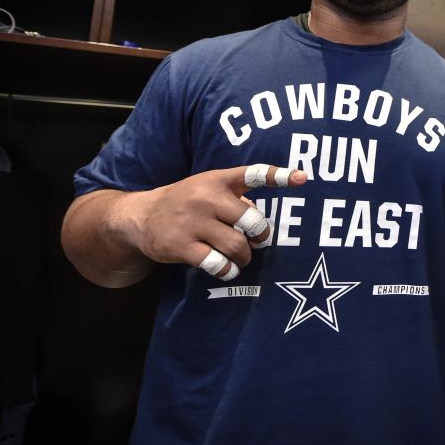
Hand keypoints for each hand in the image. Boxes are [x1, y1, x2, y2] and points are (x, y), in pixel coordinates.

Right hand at [122, 164, 306, 279]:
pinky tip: (225, 268)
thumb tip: (260, 222)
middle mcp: (206, 197)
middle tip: (258, 242)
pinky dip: (227, 270)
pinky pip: (217, 264)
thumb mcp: (209, 188)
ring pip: (238, 246)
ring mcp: (192, 222)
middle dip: (261, 237)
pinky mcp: (181, 246)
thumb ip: (237, 197)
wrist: (140, 216)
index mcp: (217, 179)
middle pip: (252, 221)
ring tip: (240, 258)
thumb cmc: (187, 202)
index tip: (303, 178)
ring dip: (245, 258)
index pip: (253, 173)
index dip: (279, 175)